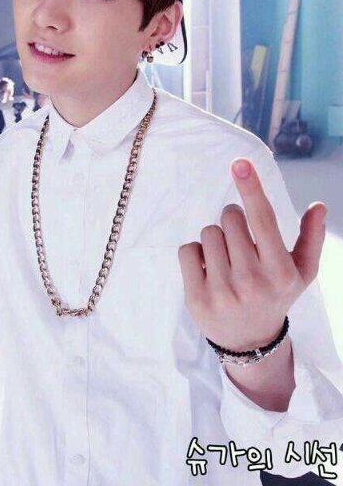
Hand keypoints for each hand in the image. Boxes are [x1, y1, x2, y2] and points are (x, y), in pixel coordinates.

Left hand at [178, 158, 326, 351]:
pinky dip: (195, 255)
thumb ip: (310, 238)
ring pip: (207, 233)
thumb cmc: (275, 296)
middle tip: (240, 243)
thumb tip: (318, 205)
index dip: (251, 188)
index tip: (239, 163)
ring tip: (226, 261)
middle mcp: (252, 281)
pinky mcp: (196, 298)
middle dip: (233, 222)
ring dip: (215, 240)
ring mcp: (222, 291)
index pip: (263, 219)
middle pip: (229, 219)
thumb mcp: (301, 273)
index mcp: (280, 271)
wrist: (249, 342)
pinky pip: (187, 250)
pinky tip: (207, 271)